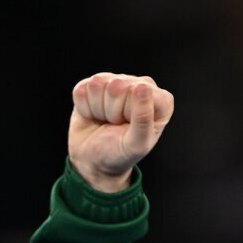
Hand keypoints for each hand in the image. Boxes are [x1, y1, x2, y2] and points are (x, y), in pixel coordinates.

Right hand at [69, 72, 173, 191]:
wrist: (95, 161)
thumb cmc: (120, 154)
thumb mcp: (136, 144)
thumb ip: (143, 118)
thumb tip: (143, 86)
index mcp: (160, 100)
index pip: (138, 90)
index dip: (128, 112)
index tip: (129, 128)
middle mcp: (141, 86)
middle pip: (116, 85)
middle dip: (112, 111)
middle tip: (116, 126)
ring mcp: (118, 81)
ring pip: (98, 84)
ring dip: (98, 109)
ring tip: (107, 121)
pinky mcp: (96, 83)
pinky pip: (82, 89)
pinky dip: (85, 107)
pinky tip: (95, 116)